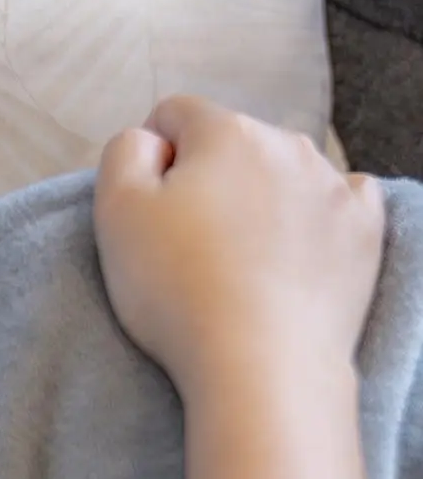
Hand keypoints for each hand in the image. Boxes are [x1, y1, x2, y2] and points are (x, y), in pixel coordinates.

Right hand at [94, 94, 385, 400]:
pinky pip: (337, 200)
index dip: (152, 159)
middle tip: (186, 246)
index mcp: (224, 132)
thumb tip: (149, 140)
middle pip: (231, 143)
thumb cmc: (177, 289)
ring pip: (282, 172)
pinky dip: (312, 218)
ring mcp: (333, 185)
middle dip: (207, 180)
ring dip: (257, 199)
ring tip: (237, 262)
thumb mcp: (115, 213)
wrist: (260, 363)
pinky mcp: (363, 229)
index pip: (174, 115)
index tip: (149, 214)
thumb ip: (123, 153)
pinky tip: (291, 253)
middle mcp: (287, 143)